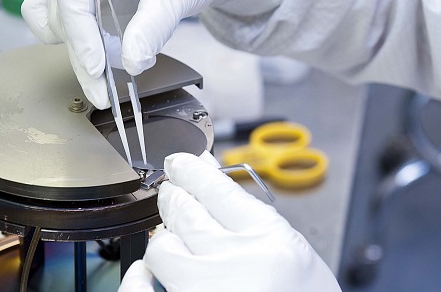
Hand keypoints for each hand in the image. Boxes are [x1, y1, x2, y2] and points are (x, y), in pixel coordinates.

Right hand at [22, 0, 303, 108]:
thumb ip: (153, 29)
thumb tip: (131, 66)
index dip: (79, 31)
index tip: (95, 68)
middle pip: (58, 5)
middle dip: (79, 51)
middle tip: (102, 94)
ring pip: (48, 15)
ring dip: (73, 47)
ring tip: (106, 72)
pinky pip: (61, 18)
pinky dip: (77, 41)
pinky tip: (102, 56)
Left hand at [118, 153, 340, 291]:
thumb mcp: (299, 265)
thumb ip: (261, 234)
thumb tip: (220, 202)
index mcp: (273, 243)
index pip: (219, 189)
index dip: (195, 171)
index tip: (184, 162)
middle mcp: (235, 263)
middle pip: (186, 211)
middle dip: (175, 195)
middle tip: (171, 187)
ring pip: (163, 246)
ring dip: (165, 238)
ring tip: (172, 237)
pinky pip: (143, 289)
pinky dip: (142, 279)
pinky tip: (147, 274)